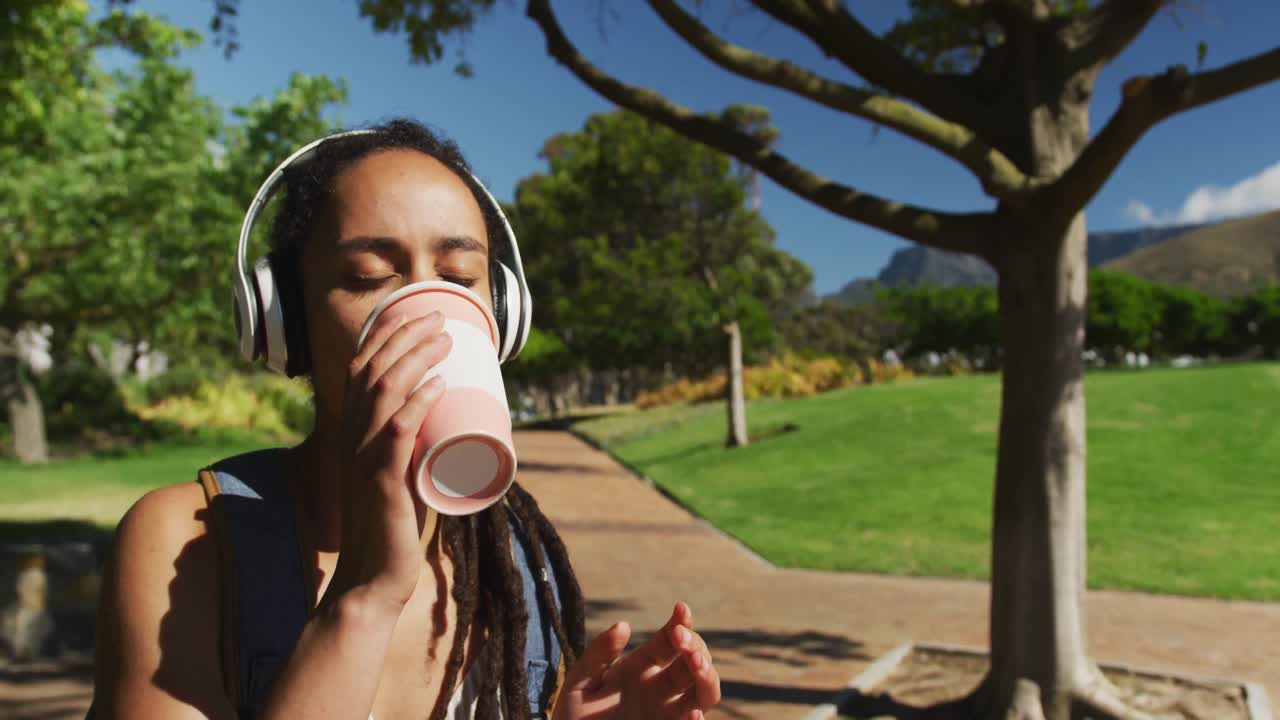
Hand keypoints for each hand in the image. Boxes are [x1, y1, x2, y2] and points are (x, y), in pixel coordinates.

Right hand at [323, 310, 451, 612]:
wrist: (372, 578)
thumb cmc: (391, 527)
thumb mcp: (399, 472)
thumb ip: (413, 446)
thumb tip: (448, 417)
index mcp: (351, 431)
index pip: (362, 367)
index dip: (388, 334)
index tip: (421, 313)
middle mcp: (350, 437)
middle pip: (373, 369)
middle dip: (407, 335)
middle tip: (442, 318)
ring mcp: (363, 458)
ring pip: (385, 392)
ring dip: (417, 358)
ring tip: (446, 340)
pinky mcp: (382, 483)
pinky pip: (396, 433)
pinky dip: (418, 404)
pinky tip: (438, 385)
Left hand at [554, 602, 721, 719]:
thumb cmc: (575, 717)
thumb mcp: (579, 682)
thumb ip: (598, 654)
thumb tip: (623, 625)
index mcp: (642, 667)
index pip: (671, 639)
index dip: (681, 622)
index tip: (681, 608)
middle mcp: (661, 688)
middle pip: (695, 661)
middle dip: (695, 645)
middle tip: (681, 638)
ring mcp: (669, 713)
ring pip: (705, 692)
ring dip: (707, 676)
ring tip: (696, 664)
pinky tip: (691, 714)